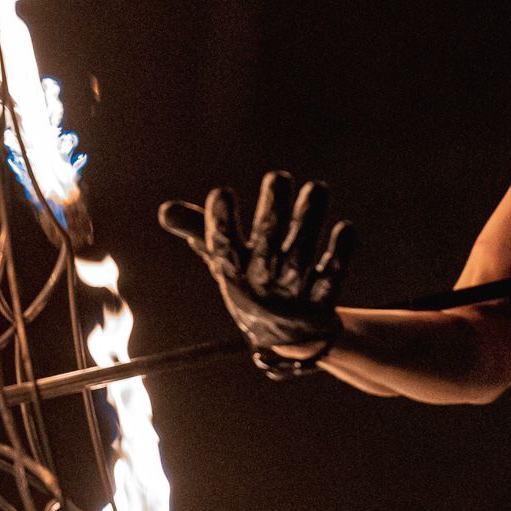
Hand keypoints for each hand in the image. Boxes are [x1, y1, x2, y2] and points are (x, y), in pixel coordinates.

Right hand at [158, 171, 352, 377]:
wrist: (285, 335)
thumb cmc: (248, 281)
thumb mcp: (221, 258)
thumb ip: (198, 230)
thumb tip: (165, 211)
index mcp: (233, 271)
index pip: (221, 246)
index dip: (219, 223)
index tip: (222, 193)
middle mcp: (261, 283)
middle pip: (267, 246)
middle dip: (273, 212)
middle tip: (279, 176)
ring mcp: (291, 295)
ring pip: (300, 257)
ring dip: (309, 222)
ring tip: (318, 187)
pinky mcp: (321, 303)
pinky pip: (331, 280)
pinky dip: (338, 257)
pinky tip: (346, 228)